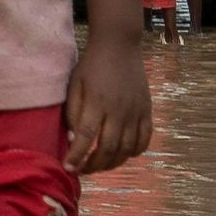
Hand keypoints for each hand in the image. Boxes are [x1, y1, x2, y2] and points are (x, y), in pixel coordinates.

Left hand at [62, 37, 152, 173]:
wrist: (119, 45)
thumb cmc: (91, 65)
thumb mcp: (75, 85)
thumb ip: (74, 113)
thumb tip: (74, 140)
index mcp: (97, 103)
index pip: (86, 138)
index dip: (77, 157)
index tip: (68, 168)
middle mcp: (119, 110)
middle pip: (108, 148)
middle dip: (93, 165)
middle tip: (82, 169)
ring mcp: (136, 112)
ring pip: (127, 149)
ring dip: (112, 163)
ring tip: (100, 165)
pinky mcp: (147, 110)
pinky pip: (144, 139)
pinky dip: (134, 152)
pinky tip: (123, 154)